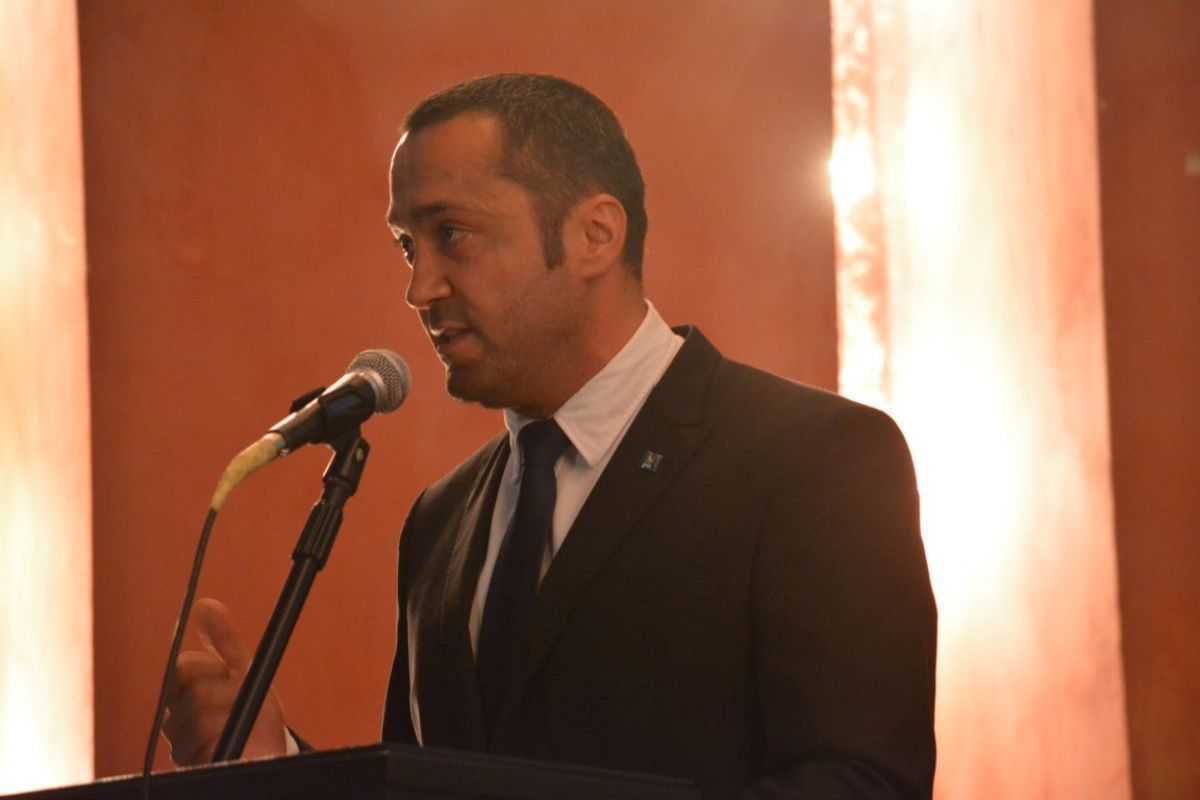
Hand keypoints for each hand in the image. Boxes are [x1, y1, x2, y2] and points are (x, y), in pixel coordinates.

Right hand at [162, 598, 287, 765]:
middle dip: (228, 691)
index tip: (229, 671)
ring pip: (202, 716)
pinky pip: (207, 743)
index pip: (182, 668)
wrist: (267, 750)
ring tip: (240, 719)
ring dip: (232, 714)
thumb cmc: (251, 709)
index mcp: (183, 692)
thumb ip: (225, 640)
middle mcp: (174, 718)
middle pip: (194, 690)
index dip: (211, 666)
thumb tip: (206, 605)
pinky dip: (228, 735)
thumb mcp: (243, 670)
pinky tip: (236, 735)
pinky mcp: (190, 765)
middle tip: (241, 698)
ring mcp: (180, 743)